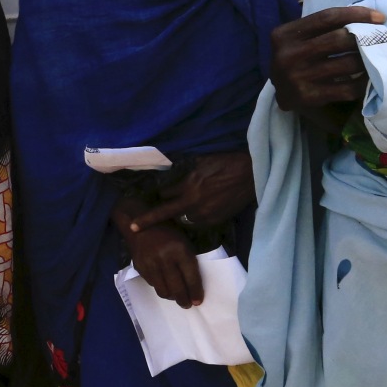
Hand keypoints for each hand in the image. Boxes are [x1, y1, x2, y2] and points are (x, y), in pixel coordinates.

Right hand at [116, 215, 201, 307]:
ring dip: (171, 297)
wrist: (140, 224)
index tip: (198, 301)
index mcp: (180, 250)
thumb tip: (193, 286)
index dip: (195, 291)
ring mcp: (150, 264)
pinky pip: (153, 285)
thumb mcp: (183, 242)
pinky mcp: (140, 267)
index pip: (190, 277)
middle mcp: (165, 258)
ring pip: (163, 290)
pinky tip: (164, 284)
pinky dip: (160, 287)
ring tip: (175, 297)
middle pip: (176, 287)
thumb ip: (188, 262)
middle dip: (183, 299)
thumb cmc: (168, 233)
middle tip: (187, 304)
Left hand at [122, 151, 254, 229]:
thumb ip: (185, 170)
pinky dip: (192, 219)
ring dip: (176, 217)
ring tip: (173, 215)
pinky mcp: (215, 221)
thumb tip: (171, 170)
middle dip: (152, 218)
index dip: (156, 196)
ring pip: (181, 221)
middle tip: (136, 226)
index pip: (163, 195)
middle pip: (166, 213)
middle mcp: (194, 203)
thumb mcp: (201, 161)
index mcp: (189, 185)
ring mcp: (205, 214)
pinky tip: (192, 215)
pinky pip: (196, 224)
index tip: (145, 200)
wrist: (250, 175)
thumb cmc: (226, 163)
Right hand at [270, 6, 385, 127]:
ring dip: (369, 59)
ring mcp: (298, 77)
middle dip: (366, 37)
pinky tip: (371, 78)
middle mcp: (289, 55)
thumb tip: (366, 19)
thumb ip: (322, 27)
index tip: (380, 17)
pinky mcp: (309, 97)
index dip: (357, 14)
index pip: (328, 17)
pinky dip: (363, 82)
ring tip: (380, 56)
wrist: (279, 92)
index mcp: (286, 34)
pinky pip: (347, 88)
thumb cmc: (296, 57)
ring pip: (347, 64)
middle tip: (382, 38)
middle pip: (339, 39)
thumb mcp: (299, 37)